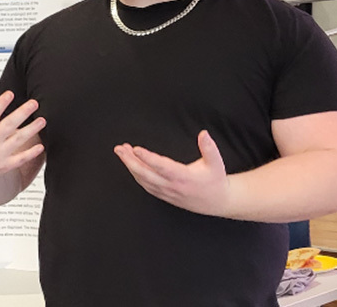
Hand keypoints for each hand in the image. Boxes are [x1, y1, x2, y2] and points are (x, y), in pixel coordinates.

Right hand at [0, 90, 44, 190]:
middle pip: (7, 126)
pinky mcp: (4, 166)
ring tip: (42, 120)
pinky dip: (30, 153)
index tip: (9, 94)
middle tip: (34, 103)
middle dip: (21, 114)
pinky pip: (20, 159)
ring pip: (17, 141)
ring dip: (31, 130)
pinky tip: (40, 146)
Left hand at [114, 130, 230, 216]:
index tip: (136, 148)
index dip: (148, 158)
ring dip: (130, 166)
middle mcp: (172, 186)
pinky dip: (136, 175)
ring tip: (122, 152)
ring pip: (143, 180)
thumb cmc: (215, 180)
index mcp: (183, 177)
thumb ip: (209, 148)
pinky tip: (130, 164)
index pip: (162, 166)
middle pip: (146, 174)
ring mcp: (166, 192)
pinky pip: (146, 186)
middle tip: (119, 148)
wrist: (217, 203)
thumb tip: (203, 133)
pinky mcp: (164, 195)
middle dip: (130, 161)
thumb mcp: (216, 163)